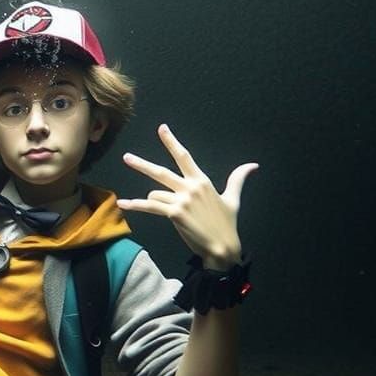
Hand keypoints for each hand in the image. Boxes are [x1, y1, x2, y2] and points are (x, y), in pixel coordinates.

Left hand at [116, 124, 257, 266]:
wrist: (223, 247)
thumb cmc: (227, 224)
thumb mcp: (232, 198)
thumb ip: (237, 179)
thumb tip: (253, 165)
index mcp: (202, 181)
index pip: (184, 156)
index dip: (171, 142)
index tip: (162, 129)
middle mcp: (190, 187)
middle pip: (161, 172)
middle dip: (142, 164)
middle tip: (126, 157)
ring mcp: (182, 200)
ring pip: (155, 194)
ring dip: (154, 202)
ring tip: (167, 212)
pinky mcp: (175, 213)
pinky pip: (150, 206)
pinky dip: (135, 205)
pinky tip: (122, 203)